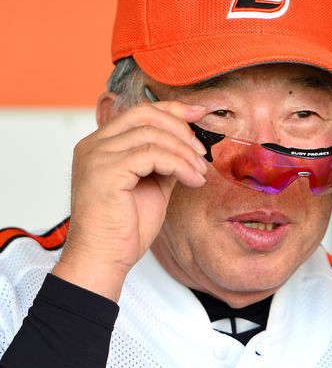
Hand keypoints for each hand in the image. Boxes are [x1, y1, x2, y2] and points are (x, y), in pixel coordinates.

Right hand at [53, 95, 207, 300]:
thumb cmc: (124, 229)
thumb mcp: (151, 186)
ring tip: (199, 172)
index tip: (199, 114)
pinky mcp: (106, 170)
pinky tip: (192, 180)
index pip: (139, 112)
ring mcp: (97, 156)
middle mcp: (94, 145)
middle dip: (181, 129)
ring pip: (152, 134)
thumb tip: (188, 146)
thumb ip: (164, 162)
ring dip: (184, 152)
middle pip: (145, 115)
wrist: (104, 258)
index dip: (172, 109)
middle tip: (201, 153)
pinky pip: (152, 154)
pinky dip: (179, 165)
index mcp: (100, 145)